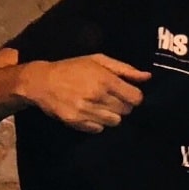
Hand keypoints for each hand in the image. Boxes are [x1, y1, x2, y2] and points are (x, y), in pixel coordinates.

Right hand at [19, 54, 149, 132]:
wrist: (40, 82)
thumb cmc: (72, 68)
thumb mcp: (98, 61)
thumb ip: (125, 69)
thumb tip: (148, 77)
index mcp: (105, 80)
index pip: (136, 98)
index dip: (135, 96)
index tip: (128, 94)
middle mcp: (97, 96)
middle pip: (126, 110)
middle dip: (123, 105)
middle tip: (112, 99)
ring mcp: (86, 110)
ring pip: (115, 121)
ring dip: (112, 115)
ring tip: (102, 106)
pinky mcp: (76, 122)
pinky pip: (98, 129)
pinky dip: (98, 123)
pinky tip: (91, 113)